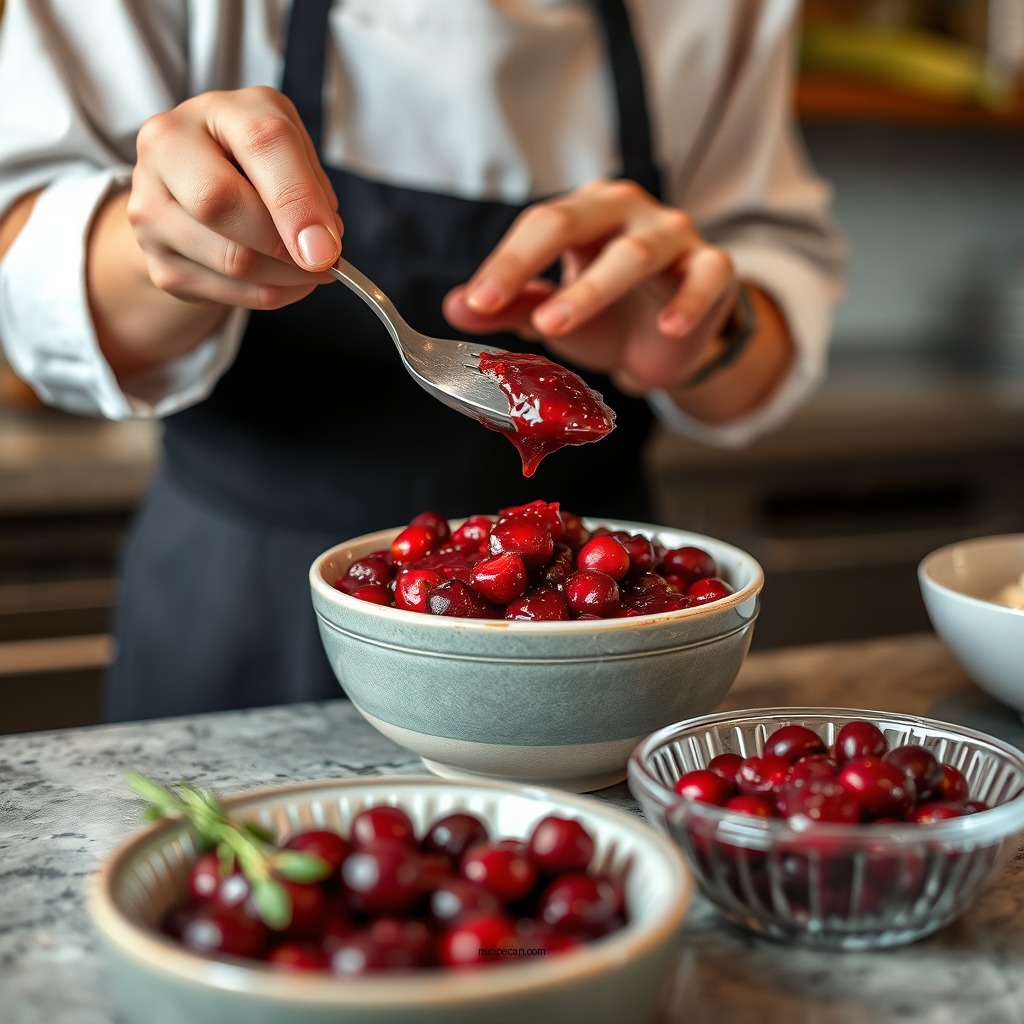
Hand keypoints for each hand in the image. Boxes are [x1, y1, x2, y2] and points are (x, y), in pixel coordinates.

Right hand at [128, 87, 341, 309]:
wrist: (194, 193)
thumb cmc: (254, 166)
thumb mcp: (291, 153)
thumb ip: (311, 189)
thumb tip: (321, 244)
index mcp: (216, 109)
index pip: (261, 144)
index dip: (299, 200)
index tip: (329, 248)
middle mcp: (167, 147)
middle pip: (221, 203)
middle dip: (284, 245)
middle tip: (323, 262)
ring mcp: (150, 207)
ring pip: (230, 259)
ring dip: (286, 277)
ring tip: (310, 270)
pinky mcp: (158, 261)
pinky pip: (226, 292)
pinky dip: (270, 294)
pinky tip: (285, 282)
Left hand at [443, 178, 737, 394]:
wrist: (666, 342)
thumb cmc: (606, 315)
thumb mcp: (550, 311)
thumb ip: (508, 306)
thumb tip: (455, 307)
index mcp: (584, 212)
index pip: (539, 224)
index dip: (505, 262)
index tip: (476, 299)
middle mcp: (628, 212)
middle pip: (578, 221)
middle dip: (532, 262)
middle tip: (498, 303)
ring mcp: (674, 236)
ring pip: (635, 253)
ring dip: (593, 290)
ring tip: (557, 325)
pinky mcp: (713, 269)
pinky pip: (705, 277)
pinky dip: (686, 302)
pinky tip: (667, 328)